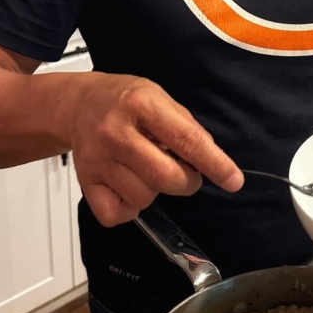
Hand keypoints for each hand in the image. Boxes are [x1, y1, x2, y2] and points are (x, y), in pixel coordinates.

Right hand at [68, 73, 242, 226]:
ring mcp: (98, 159)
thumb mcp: (161, 98)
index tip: (233, 181)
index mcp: (142, 104)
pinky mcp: (85, 181)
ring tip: (147, 170)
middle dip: (186, 182)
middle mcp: (116, 132)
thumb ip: (186, 127)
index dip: (215, 164)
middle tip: (185, 172)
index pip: (187, 140)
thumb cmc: (126, 101)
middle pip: (165, 177)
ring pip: (143, 199)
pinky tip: (128, 187)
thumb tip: (211, 161)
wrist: (78, 104)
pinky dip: (128, 210)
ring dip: (155, 192)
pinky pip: (114, 215)